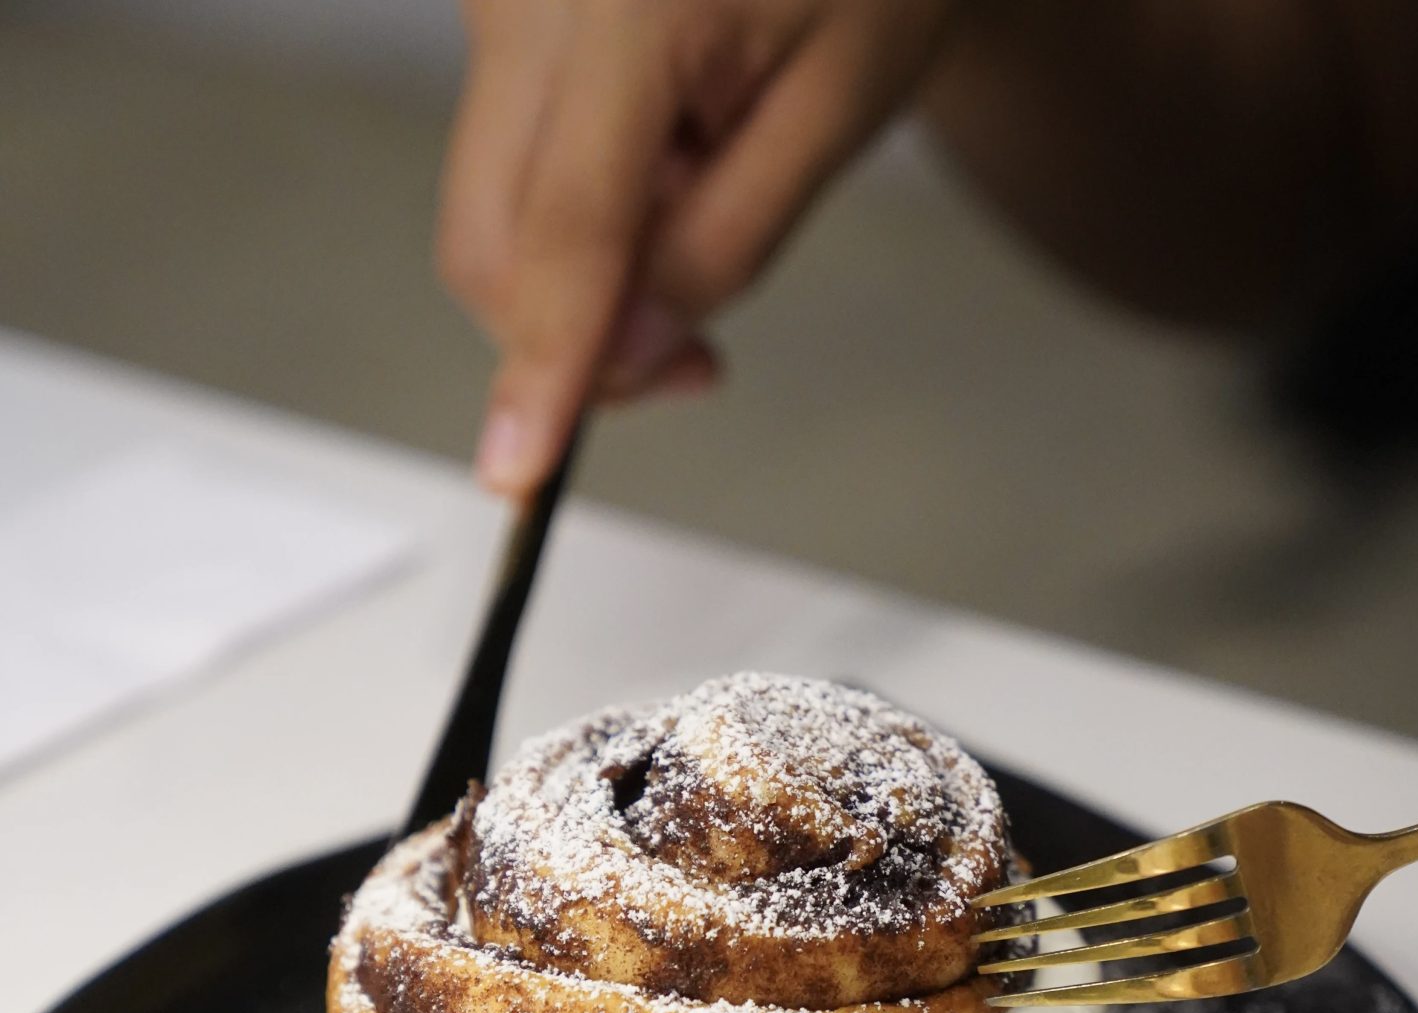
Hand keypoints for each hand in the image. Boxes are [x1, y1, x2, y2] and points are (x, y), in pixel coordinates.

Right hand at [442, 0, 957, 495]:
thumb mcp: (837, 110)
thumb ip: (729, 244)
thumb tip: (629, 353)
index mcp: (627, 6)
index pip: (566, 230)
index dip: (542, 366)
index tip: (517, 470)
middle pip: (490, 244)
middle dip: (574, 338)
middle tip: (695, 355)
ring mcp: (496, 1)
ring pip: (490, 219)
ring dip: (582, 272)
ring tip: (698, 192)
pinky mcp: (492, 15)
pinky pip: (506, 167)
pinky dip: (574, 212)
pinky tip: (661, 157)